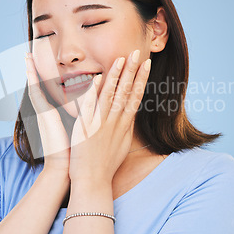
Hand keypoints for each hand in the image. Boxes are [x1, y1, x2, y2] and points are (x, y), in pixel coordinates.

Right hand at [25, 52, 69, 176]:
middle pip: (38, 85)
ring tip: (26, 55)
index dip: (43, 76)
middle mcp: (46, 111)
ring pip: (35, 86)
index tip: (40, 63)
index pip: (47, 90)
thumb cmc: (74, 151)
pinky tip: (30, 69)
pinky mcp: (44, 115)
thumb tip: (88, 108)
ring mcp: (43, 113)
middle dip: (32, 69)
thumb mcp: (77, 128)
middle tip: (27, 54)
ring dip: (30, 71)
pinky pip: (36, 93)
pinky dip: (32, 81)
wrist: (65, 166)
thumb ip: (79, 116)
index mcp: (53, 114)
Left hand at [69, 49, 150, 184]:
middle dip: (133, 71)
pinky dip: (95, 93)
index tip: (146, 63)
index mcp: (124, 126)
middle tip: (137, 52)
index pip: (135, 97)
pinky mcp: (87, 129)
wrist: (93, 181)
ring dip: (116, 76)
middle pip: (126, 92)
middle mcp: (116, 122)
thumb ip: (124, 128)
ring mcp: (102, 125)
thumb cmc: (105, 165)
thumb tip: (129, 116)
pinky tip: (98, 79)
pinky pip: (91, 107)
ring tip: (121, 59)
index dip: (141, 79)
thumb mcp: (121, 145)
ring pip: (111, 96)